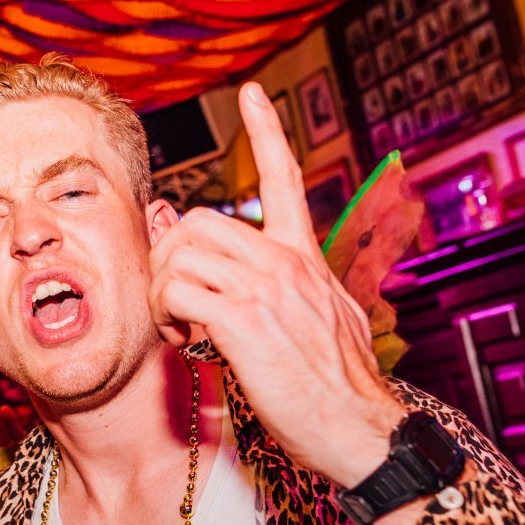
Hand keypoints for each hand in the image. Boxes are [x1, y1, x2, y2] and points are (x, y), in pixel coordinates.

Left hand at [147, 81, 404, 487]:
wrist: (362, 429)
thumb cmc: (337, 388)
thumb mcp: (325, 321)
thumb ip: (288, 292)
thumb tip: (252, 286)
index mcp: (304, 258)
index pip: (286, 178)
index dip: (268, 132)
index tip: (253, 95)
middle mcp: (285, 263)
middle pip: (198, 221)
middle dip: (168, 258)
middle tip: (173, 299)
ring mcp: (266, 289)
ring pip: (180, 253)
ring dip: (161, 291)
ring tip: (177, 326)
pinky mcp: (244, 322)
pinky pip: (178, 292)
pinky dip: (166, 315)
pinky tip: (183, 340)